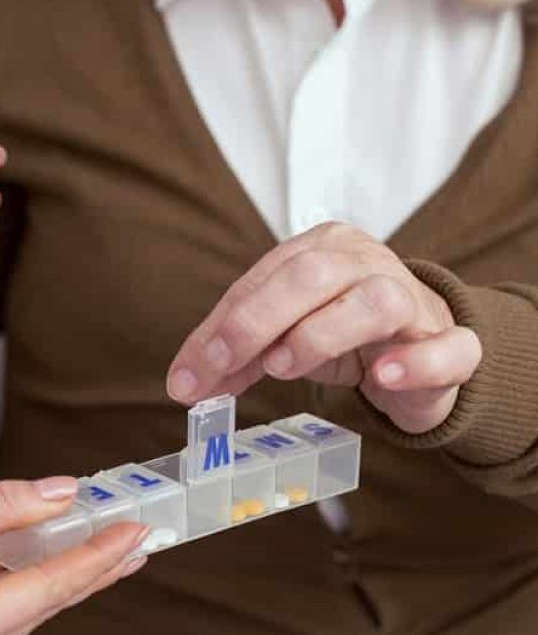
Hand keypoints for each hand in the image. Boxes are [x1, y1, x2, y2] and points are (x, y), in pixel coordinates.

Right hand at [0, 478, 148, 634]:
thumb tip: (62, 495)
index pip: (48, 590)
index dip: (98, 555)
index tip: (140, 528)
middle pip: (36, 601)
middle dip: (84, 561)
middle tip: (137, 530)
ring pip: (11, 602)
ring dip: (47, 563)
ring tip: (101, 531)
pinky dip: (6, 571)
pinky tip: (37, 543)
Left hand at [166, 222, 481, 434]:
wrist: (423, 351)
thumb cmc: (342, 334)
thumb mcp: (280, 338)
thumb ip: (235, 357)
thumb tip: (184, 385)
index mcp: (321, 250)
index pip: (260, 282)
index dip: (219, 330)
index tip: (187, 378)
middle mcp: (367, 263)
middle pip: (311, 276)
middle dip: (255, 322)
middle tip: (223, 366)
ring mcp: (413, 300)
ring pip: (374, 302)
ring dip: (320, 335)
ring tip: (284, 366)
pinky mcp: (450, 344)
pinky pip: (447, 347)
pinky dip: (414, 362)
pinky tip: (381, 375)